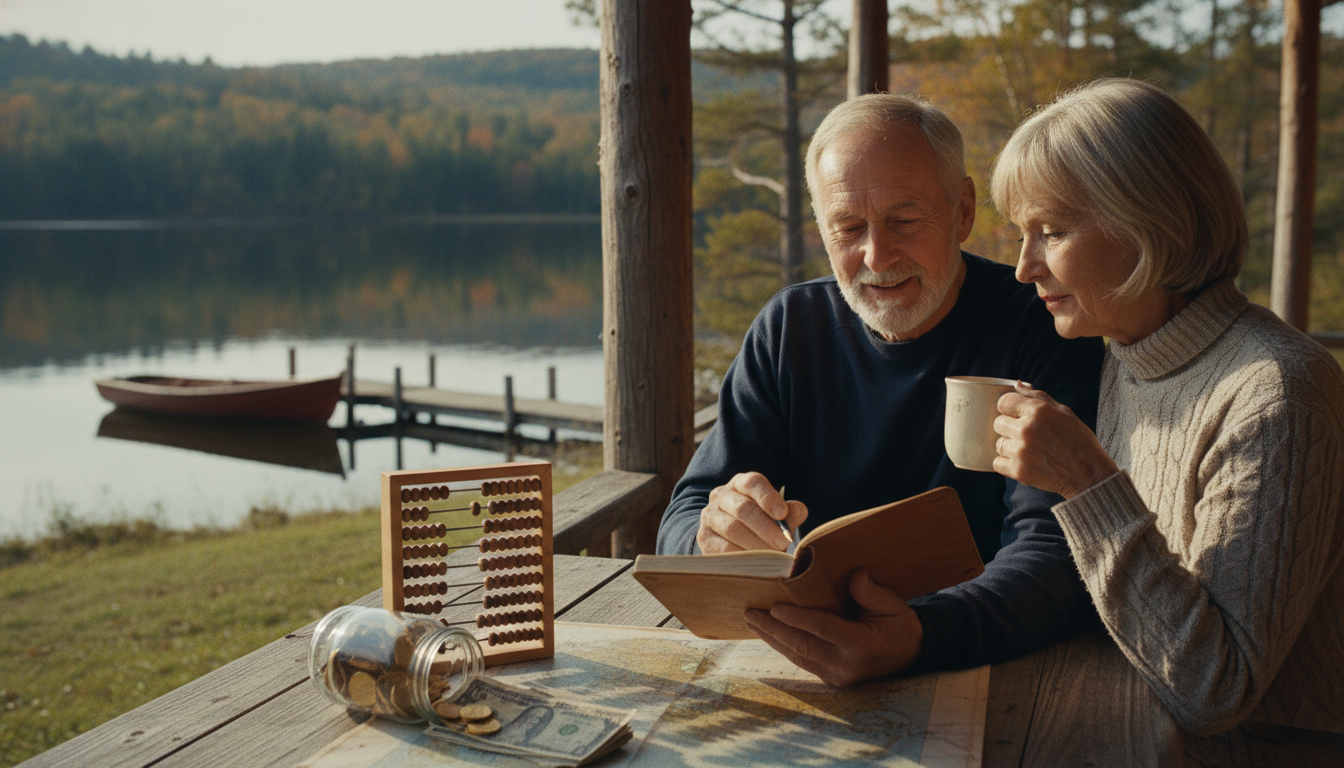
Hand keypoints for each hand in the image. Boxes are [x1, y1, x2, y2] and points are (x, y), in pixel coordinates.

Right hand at [696, 472, 807, 552]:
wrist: (733, 539)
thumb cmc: (763, 524)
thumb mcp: (778, 515)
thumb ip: (792, 512)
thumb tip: (796, 511)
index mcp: (741, 483)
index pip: (753, 483)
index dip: (768, 498)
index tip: (783, 514)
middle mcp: (722, 495)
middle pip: (743, 508)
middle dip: (766, 528)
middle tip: (783, 543)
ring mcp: (710, 515)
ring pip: (732, 528)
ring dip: (756, 544)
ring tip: (773, 556)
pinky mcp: (704, 537)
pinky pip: (722, 547)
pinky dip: (742, 556)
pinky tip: (756, 563)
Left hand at [743, 570, 921, 686]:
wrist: (911, 653)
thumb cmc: (898, 624)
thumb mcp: (892, 604)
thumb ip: (871, 592)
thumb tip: (854, 575)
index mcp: (862, 643)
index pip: (823, 629)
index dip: (797, 618)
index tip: (774, 607)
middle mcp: (847, 664)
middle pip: (802, 645)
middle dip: (773, 629)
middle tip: (750, 613)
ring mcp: (838, 676)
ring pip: (798, 656)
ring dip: (772, 639)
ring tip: (752, 622)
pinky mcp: (832, 679)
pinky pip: (803, 661)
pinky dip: (784, 647)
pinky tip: (769, 634)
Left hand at [993, 382, 1117, 498]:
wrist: (1089, 475)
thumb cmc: (1079, 441)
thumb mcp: (1064, 412)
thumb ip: (1038, 397)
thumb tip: (1017, 384)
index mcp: (1038, 411)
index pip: (1004, 402)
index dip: (1010, 408)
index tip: (1017, 415)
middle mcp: (1026, 429)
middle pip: (998, 423)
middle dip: (1009, 428)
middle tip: (1027, 436)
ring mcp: (1021, 451)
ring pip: (998, 444)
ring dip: (1010, 447)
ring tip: (1029, 451)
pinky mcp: (1018, 471)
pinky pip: (997, 463)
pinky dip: (1007, 464)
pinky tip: (1023, 463)